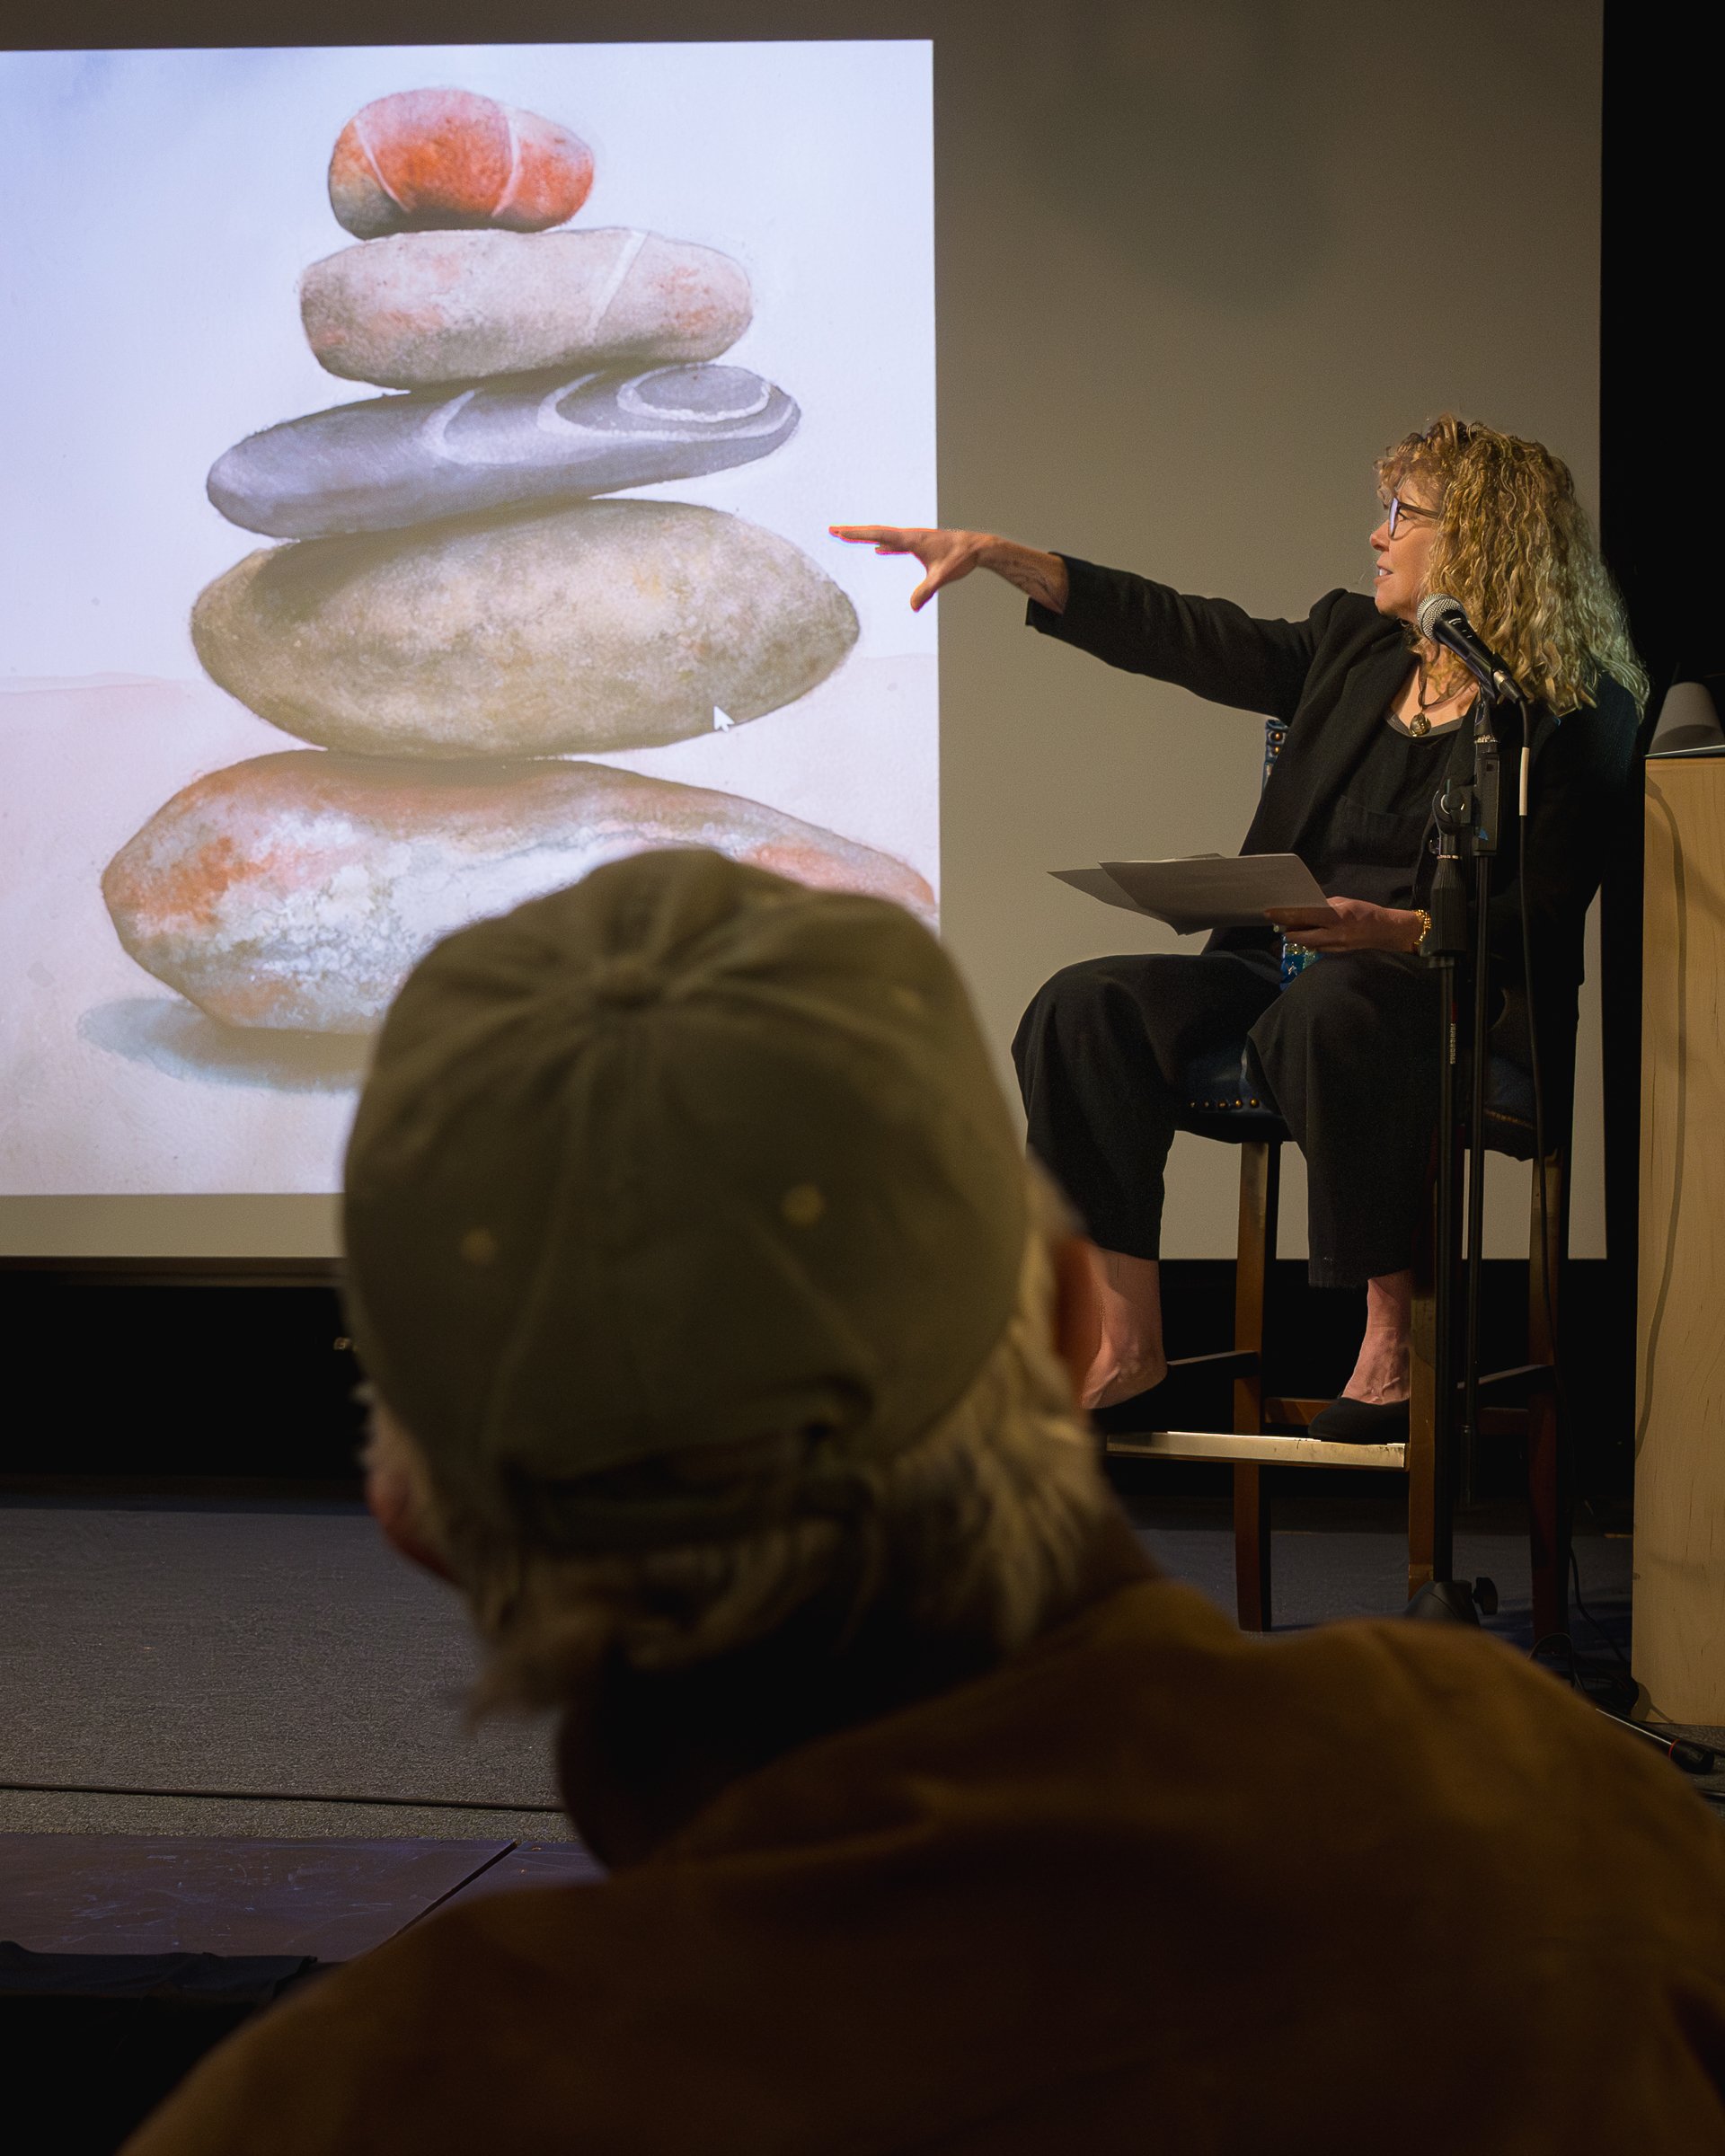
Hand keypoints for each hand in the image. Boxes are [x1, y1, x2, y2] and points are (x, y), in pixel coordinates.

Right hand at [828, 525, 994, 610]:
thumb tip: (913, 607)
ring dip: (866, 537)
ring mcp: (913, 540)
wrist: (976, 548)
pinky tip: (878, 550)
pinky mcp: (919, 546)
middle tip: (832, 530)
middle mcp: (909, 536)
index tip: (838, 531)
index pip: (877, 535)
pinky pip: (896, 544)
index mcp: (910, 539)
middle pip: (875, 532)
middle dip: (853, 532)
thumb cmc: (960, 559)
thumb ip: (926, 591)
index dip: (856, 534)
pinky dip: (884, 545)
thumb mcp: (942, 576)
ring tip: (848, 536)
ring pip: (884, 537)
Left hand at [1265, 896, 1424, 952]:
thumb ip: (1323, 906)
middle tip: (1279, 923)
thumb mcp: (1344, 902)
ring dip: (1297, 936)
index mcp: (1335, 917)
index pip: (1303, 915)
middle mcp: (1332, 934)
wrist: (1384, 931)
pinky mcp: (1335, 952)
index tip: (1269, 913)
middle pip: (1299, 936)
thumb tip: (1305, 908)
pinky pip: (1316, 947)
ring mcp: (1334, 946)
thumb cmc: (1365, 912)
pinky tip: (1308, 933)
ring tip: (1292, 927)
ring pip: (1306, 943)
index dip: (1284, 915)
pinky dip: (1309, 940)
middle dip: (1287, 930)